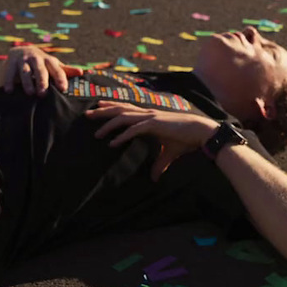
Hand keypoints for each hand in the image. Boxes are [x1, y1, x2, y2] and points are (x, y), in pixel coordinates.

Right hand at [3, 45, 68, 94]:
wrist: (21, 50)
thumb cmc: (41, 62)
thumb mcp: (53, 65)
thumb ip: (65, 70)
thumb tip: (82, 72)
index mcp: (49, 60)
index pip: (56, 69)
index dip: (60, 78)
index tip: (63, 88)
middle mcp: (36, 59)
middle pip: (40, 70)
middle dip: (42, 81)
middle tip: (43, 94)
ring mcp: (23, 60)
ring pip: (25, 71)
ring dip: (27, 82)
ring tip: (29, 93)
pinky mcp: (10, 63)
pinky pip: (9, 72)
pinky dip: (8, 81)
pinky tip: (9, 91)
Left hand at [83, 100, 218, 180]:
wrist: (200, 132)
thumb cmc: (186, 140)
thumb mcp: (168, 153)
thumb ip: (159, 164)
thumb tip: (154, 178)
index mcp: (149, 117)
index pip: (126, 109)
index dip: (111, 107)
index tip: (98, 108)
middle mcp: (147, 114)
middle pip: (120, 109)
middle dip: (103, 111)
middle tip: (86, 115)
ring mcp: (150, 118)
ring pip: (124, 117)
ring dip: (108, 125)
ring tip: (96, 134)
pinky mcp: (155, 125)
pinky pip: (134, 130)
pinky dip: (122, 136)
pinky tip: (112, 144)